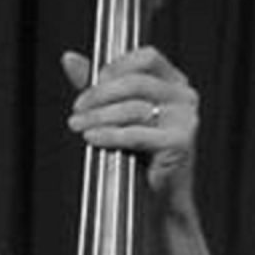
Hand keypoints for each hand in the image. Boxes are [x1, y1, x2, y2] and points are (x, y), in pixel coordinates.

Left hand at [63, 44, 197, 200]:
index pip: (147, 58)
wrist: (159, 196)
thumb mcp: (117, 112)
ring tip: (78, 125)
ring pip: (134, 108)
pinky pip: (136, 134)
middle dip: (100, 95)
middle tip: (77, 108)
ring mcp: (185, 119)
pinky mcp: (179, 142)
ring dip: (99, 116)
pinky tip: (91, 137)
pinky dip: (110, 135)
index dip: (117, 66)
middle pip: (136, 83)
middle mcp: (184, 96)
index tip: (93, 82)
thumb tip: (69, 59)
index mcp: (174, 83)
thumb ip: (98, 86)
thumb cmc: (141, 154)